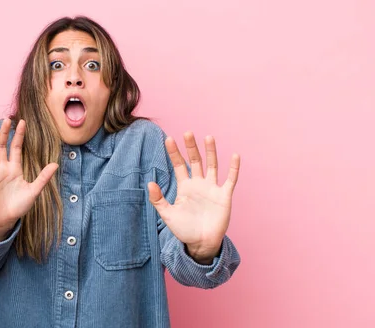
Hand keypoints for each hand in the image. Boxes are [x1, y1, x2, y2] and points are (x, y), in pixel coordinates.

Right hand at [0, 118, 58, 240]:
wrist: (6, 219)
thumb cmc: (20, 206)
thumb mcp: (33, 191)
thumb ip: (43, 177)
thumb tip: (56, 164)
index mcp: (16, 168)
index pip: (17, 148)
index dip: (19, 135)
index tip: (22, 122)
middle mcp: (4, 168)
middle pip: (3, 146)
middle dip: (4, 133)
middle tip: (6, 119)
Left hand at [148, 132, 239, 263]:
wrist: (201, 244)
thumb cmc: (184, 229)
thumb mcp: (167, 214)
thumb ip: (158, 199)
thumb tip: (150, 183)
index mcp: (184, 187)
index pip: (178, 165)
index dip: (174, 153)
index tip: (169, 139)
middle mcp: (198, 184)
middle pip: (195, 161)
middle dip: (191, 148)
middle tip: (188, 132)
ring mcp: (212, 189)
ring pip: (212, 166)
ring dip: (210, 152)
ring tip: (208, 137)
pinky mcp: (224, 196)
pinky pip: (230, 180)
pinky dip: (233, 168)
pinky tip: (234, 155)